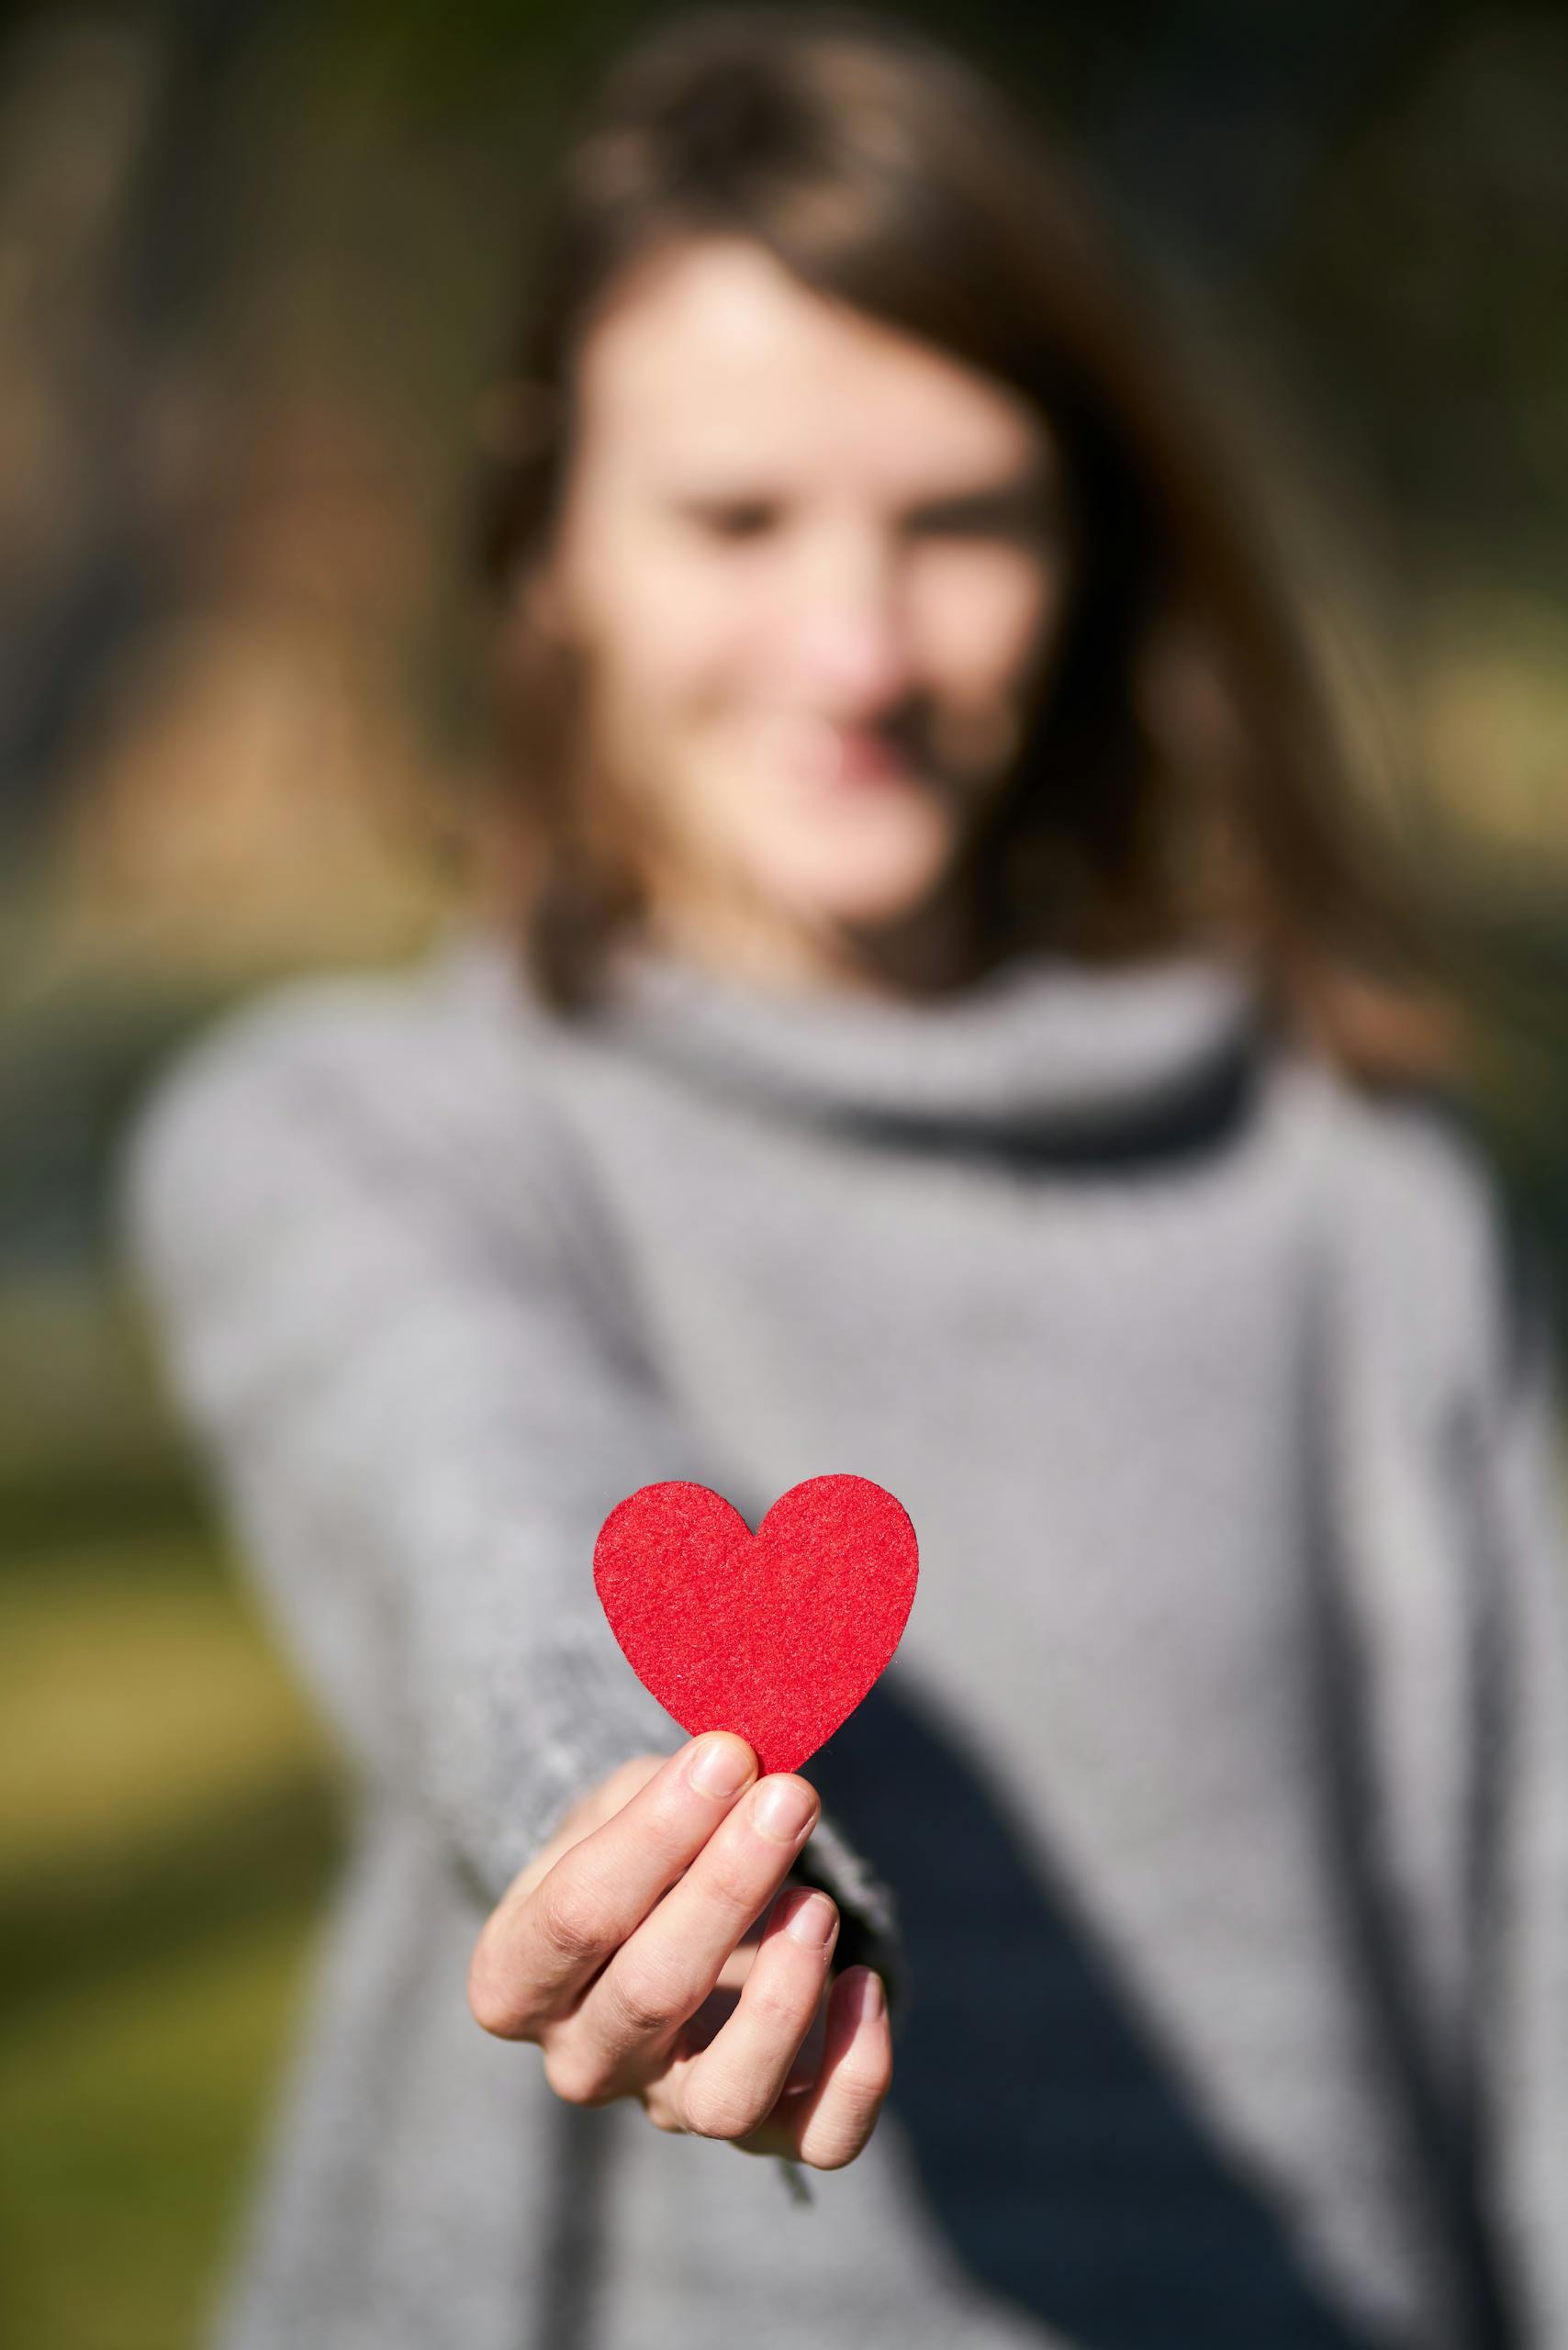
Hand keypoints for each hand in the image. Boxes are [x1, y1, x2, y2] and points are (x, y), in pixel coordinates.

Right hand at [467, 1734, 892, 2168]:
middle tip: (789, 1796)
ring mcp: (669, 2105)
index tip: (726, 1755)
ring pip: (725, 2096)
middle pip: (650, 1995)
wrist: (663, 1920)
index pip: (574, 1917)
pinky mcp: (760, 2131)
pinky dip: (856, 2072)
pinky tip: (862, 1981)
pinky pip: (817, 2138)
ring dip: (782, 1995)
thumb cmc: (635, 1851)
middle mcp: (582, 2060)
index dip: (655, 1834)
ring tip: (817, 1904)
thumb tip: (736, 1762)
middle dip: (728, 1886)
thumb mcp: (621, 1803)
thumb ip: (665, 1790)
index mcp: (516, 1978)